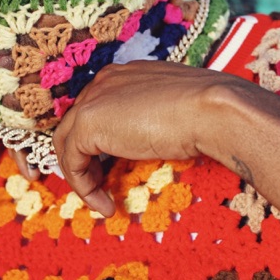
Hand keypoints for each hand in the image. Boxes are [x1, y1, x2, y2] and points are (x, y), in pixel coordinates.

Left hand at [52, 61, 235, 215]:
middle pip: (76, 123)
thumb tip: (145, 140)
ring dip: (81, 176)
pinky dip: (84, 186)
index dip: (98, 141)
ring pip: (68, 142)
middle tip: (102, 185)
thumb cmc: (205, 111)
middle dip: (85, 157)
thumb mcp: (169, 110)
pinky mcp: (88, 123)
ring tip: (102, 199)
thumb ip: (148, 117)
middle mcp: (102, 82)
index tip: (110, 167)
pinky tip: (105, 204)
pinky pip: (72, 161)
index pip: (96, 109)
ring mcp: (92, 100)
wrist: (212, 110)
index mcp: (121, 75)